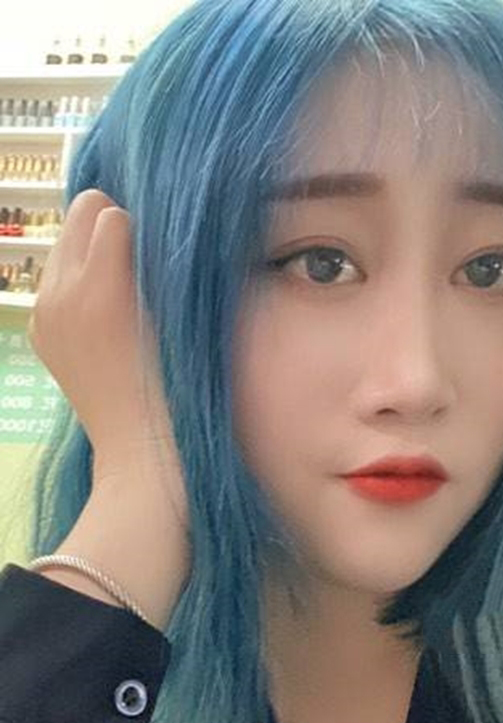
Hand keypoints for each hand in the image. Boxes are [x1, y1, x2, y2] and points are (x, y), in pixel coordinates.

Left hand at [27, 189, 188, 528]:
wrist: (141, 445)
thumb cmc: (179, 382)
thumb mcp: (179, 314)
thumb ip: (159, 261)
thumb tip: (147, 223)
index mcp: (100, 289)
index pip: (110, 212)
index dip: (142, 229)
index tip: (159, 260)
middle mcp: (61, 293)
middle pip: (81, 213)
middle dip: (111, 229)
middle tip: (139, 268)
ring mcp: (44, 313)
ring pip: (66, 243)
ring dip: (92, 254)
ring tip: (121, 294)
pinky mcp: (39, 329)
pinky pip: (56, 278)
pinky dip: (77, 284)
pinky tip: (102, 318)